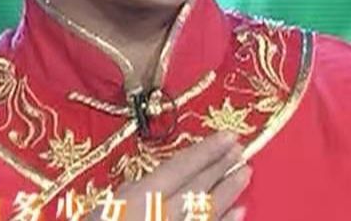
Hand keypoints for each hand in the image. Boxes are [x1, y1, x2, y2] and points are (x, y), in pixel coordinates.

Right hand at [91, 131, 250, 220]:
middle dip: (221, 167)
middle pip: (199, 186)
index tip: (227, 136)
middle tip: (241, 150)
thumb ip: (133, 194)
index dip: (206, 151)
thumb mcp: (105, 209)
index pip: (181, 168)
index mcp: (139, 199)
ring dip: (230, 191)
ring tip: (245, 173)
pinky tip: (239, 211)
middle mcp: (163, 215)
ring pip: (209, 210)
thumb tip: (157, 181)